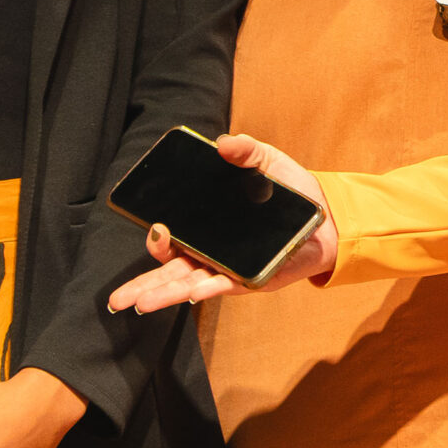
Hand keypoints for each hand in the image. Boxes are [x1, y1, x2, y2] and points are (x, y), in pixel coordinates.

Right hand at [106, 133, 335, 312]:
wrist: (328, 214)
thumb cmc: (291, 190)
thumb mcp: (266, 162)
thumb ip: (246, 151)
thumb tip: (223, 142)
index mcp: (207, 227)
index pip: (172, 238)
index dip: (157, 239)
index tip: (151, 228)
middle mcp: (212, 252)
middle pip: (172, 270)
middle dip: (144, 284)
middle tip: (118, 297)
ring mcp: (230, 267)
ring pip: (190, 283)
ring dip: (166, 294)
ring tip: (140, 304)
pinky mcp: (252, 277)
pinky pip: (227, 284)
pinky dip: (209, 288)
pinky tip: (192, 293)